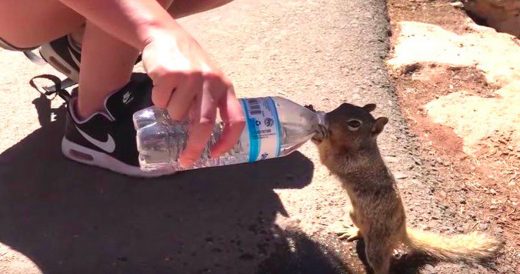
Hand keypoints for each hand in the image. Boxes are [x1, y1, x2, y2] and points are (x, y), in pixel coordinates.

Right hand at [142, 29, 244, 167]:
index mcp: (225, 86)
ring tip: (172, 93)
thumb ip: (210, 103)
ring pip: (177, 115)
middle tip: (186, 160)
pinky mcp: (170, 74)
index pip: (235, 119)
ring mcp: (190, 77)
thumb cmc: (189, 63)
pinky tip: (162, 84)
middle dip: (194, 147)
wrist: (165, 35)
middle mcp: (211, 82)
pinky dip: (158, 99)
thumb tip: (205, 140)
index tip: (216, 154)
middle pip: (204, 124)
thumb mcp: (209, 79)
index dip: (228, 140)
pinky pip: (161, 102)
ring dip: (171, 112)